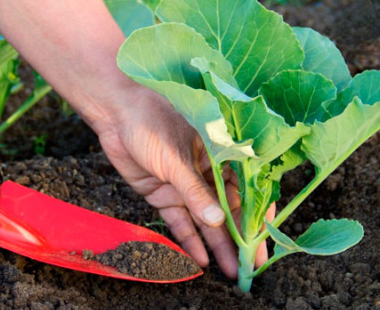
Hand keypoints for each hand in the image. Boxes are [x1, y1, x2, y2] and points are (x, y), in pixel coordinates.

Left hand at [0, 0, 270, 274]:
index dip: (256, 214)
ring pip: (206, 220)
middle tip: (252, 265)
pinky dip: (189, 239)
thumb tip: (218, 222)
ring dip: (218, 244)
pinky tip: (201, 259)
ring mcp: (185, 183)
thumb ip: (197, 192)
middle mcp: (207, 170)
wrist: (116, 110)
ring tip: (231, 270)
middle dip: (240, 237)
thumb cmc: (153, 119)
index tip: (264, 237)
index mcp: (221, 152)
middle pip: (228, 209)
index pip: (246, 188)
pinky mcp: (163, 193)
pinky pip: (179, 220)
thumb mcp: (178, 158)